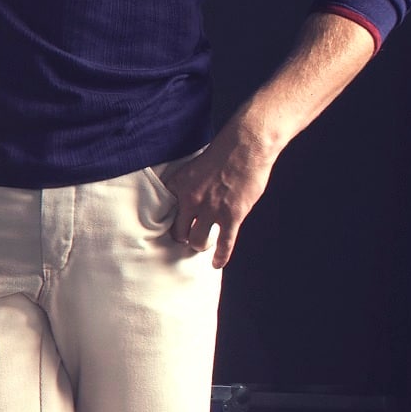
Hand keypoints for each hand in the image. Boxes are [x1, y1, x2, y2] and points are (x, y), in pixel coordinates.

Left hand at [159, 117, 280, 266]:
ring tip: (204, 244)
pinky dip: (220, 257)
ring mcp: (211, 210)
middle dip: (183, 238)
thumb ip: (186, 186)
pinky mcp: (232, 215)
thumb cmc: (221, 154)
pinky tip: (216, 264)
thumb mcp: (192, 167)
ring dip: (200, 245)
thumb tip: (182, 202)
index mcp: (178, 187)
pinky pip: (224, 243)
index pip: (165, 214)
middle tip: (188, 238)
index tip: (171, 229)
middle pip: (178, 232)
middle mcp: (190, 200)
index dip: (169, 224)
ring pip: (198, 241)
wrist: (246, 146)